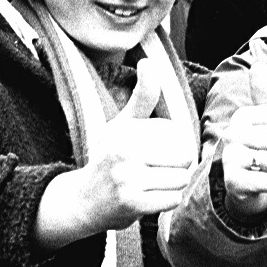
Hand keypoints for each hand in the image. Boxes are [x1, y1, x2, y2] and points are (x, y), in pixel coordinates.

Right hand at [36, 59, 197, 250]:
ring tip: (155, 183)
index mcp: (124, 131)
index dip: (177, 146)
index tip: (159, 153)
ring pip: (181, 179)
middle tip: (160, 171)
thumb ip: (142, 97)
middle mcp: (123, 152)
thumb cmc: (109, 158)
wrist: (82, 201)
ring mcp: (127, 180)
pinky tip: (151, 198)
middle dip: (179, 166)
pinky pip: (173, 200)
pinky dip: (168, 201)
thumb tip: (148, 62)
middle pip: (184, 157)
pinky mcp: (132, 205)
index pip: (180, 136)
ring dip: (174, 184)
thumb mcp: (122, 124)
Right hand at [219, 61, 266, 216]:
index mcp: (242, 116)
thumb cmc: (256, 148)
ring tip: (264, 169)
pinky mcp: (234, 183)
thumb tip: (257, 64)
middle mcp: (233, 134)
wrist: (240, 185)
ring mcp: (230, 159)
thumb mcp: (262, 120)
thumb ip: (263, 94)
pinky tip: (262, 183)